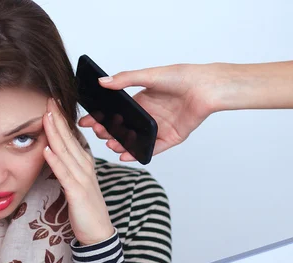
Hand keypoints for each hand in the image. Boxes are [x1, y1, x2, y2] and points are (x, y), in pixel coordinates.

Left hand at [43, 99, 114, 245]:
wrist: (98, 233)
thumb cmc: (85, 209)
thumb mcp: (75, 183)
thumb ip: (66, 168)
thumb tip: (54, 153)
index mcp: (84, 163)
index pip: (71, 137)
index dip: (61, 120)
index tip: (51, 103)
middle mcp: (85, 167)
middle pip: (68, 139)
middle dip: (57, 119)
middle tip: (48, 99)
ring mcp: (82, 179)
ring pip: (66, 152)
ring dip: (55, 133)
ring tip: (45, 116)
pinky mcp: (77, 193)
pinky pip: (64, 174)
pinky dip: (55, 161)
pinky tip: (46, 149)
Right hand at [78, 64, 219, 160]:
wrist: (208, 87)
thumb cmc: (183, 77)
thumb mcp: (150, 75)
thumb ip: (125, 79)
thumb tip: (103, 81)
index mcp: (141, 102)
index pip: (115, 113)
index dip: (100, 117)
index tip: (86, 121)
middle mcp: (148, 116)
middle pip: (122, 129)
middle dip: (107, 132)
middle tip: (98, 132)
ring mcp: (158, 128)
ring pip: (134, 141)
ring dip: (120, 144)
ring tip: (110, 144)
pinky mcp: (169, 138)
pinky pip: (151, 149)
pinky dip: (138, 154)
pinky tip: (125, 155)